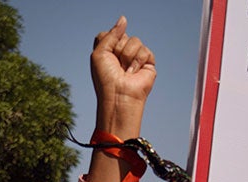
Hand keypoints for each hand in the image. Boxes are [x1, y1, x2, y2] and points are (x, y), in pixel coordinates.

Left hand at [91, 17, 155, 138]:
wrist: (119, 95)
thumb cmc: (106, 79)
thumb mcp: (99, 52)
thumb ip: (111, 34)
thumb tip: (123, 19)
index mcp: (109, 50)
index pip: (110, 33)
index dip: (108, 43)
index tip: (106, 57)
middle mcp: (122, 53)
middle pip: (122, 35)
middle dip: (118, 49)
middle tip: (117, 66)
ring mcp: (135, 57)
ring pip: (134, 41)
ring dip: (127, 56)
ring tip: (125, 71)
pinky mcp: (148, 63)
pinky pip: (145, 50)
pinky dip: (138, 61)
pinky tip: (134, 73)